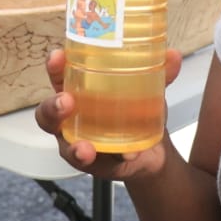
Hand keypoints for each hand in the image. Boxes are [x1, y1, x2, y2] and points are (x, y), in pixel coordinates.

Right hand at [33, 48, 183, 181]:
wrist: (153, 150)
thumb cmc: (137, 111)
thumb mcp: (148, 90)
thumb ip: (160, 74)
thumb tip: (173, 56)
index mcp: (78, 92)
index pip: (59, 76)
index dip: (54, 67)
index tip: (58, 57)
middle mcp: (71, 119)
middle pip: (48, 113)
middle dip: (52, 107)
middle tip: (66, 102)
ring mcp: (78, 143)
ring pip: (65, 145)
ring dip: (73, 146)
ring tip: (84, 147)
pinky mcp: (95, 164)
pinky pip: (95, 165)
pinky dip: (110, 160)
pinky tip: (123, 155)